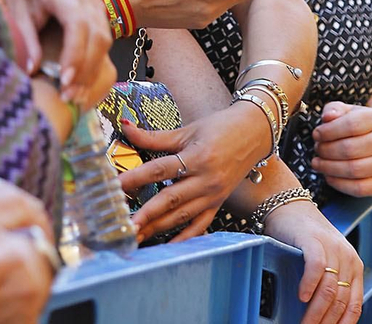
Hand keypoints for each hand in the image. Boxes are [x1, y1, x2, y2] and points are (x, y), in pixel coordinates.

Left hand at [0, 0, 114, 108]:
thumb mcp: (17, 11)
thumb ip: (26, 40)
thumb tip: (31, 71)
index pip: (78, 26)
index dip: (75, 55)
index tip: (64, 81)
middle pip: (98, 37)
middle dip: (86, 70)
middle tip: (69, 97)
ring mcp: (96, 3)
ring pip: (105, 40)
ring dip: (92, 70)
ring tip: (74, 96)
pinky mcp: (97, 12)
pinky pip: (103, 39)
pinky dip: (95, 62)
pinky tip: (80, 82)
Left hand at [117, 103, 268, 241]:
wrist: (254, 133)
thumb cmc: (220, 128)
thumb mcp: (187, 130)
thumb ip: (154, 135)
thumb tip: (124, 125)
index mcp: (196, 157)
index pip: (160, 169)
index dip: (137, 178)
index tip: (117, 186)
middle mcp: (206, 180)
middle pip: (170, 199)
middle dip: (145, 213)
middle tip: (125, 224)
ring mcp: (213, 195)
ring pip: (182, 216)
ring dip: (158, 228)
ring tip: (136, 236)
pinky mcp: (217, 204)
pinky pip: (200, 226)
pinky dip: (184, 238)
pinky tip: (167, 247)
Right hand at [262, 199, 364, 323]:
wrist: (290, 208)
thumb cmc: (306, 239)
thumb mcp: (327, 261)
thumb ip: (332, 283)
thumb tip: (325, 317)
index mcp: (355, 266)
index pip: (354, 306)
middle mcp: (348, 257)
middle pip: (341, 301)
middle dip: (326, 323)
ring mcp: (332, 247)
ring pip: (329, 289)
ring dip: (316, 311)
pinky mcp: (314, 239)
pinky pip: (316, 268)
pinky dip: (309, 285)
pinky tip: (301, 297)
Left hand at [310, 102, 371, 197]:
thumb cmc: (353, 126)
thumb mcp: (344, 111)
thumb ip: (333, 110)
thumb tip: (328, 117)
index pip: (351, 125)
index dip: (329, 131)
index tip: (316, 134)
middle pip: (350, 149)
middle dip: (326, 150)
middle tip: (317, 149)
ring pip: (354, 170)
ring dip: (329, 168)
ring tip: (317, 163)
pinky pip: (359, 188)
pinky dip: (339, 184)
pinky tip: (328, 176)